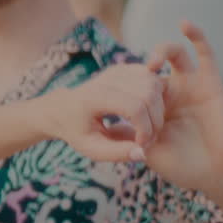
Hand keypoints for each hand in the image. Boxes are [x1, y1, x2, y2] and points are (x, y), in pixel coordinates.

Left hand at [43, 62, 164, 162]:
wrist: (63, 108)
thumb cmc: (76, 130)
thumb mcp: (91, 148)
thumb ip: (116, 153)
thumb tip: (143, 153)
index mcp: (95, 97)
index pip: (135, 107)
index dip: (145, 129)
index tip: (140, 145)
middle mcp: (107, 79)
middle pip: (148, 94)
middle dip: (155, 120)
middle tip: (147, 138)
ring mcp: (117, 70)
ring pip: (154, 83)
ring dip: (159, 108)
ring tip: (148, 126)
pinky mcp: (125, 68)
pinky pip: (152, 78)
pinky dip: (157, 95)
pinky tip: (147, 112)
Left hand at [141, 21, 222, 191]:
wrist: (220, 175)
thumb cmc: (184, 169)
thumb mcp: (146, 154)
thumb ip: (126, 141)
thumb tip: (105, 126)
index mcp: (149, 107)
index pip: (131, 90)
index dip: (128, 104)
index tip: (133, 132)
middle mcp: (167, 92)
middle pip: (147, 70)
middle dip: (141, 84)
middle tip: (142, 107)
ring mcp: (188, 85)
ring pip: (172, 55)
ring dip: (160, 52)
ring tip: (153, 64)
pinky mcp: (210, 83)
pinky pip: (204, 54)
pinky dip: (196, 36)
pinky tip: (184, 24)